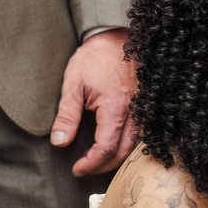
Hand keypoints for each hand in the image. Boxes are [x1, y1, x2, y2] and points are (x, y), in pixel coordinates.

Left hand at [51, 28, 137, 175]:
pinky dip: (130, 146)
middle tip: (86, 168)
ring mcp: (145, 109)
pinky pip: (144, 134)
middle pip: (124, 151)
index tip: (77, 168)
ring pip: (137, 145)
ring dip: (119, 158)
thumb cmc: (95, 58)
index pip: (106, 147)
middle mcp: (136, 112)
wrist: (117, 38)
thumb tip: (59, 142)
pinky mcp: (148, 106)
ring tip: (100, 160)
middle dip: (104, 164)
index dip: (91, 162)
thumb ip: (67, 116)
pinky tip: (119, 147)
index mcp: (116, 108)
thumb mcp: (73, 85)